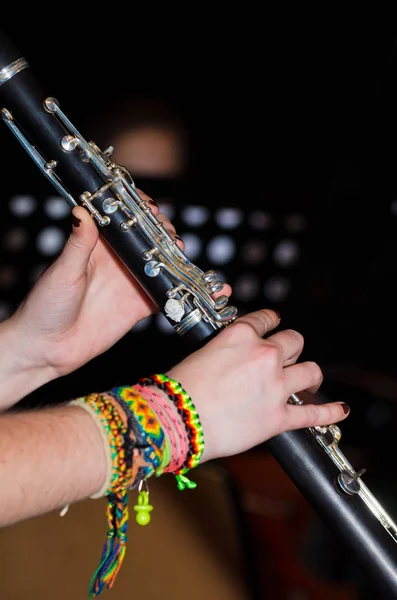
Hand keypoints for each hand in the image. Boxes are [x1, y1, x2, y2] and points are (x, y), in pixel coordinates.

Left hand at [9, 189, 229, 380]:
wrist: (47, 349)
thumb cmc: (45, 306)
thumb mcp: (63, 272)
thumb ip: (78, 244)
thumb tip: (82, 211)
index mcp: (99, 245)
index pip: (125, 218)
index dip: (140, 209)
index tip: (151, 208)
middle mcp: (118, 260)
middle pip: (151, 239)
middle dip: (166, 233)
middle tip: (171, 239)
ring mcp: (131, 283)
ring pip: (164, 265)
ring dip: (180, 260)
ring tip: (187, 259)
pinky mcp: (140, 307)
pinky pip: (168, 297)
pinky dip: (188, 294)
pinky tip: (207, 292)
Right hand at [167, 308, 348, 461]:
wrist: (177, 418)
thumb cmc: (180, 388)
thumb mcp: (201, 353)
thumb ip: (225, 351)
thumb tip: (232, 360)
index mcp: (242, 335)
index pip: (267, 319)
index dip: (271, 322)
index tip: (273, 326)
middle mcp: (264, 355)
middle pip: (294, 341)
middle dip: (292, 347)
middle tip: (287, 357)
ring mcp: (275, 386)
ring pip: (310, 371)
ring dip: (310, 374)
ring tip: (309, 379)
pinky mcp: (279, 417)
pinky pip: (313, 414)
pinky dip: (329, 412)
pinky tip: (339, 409)